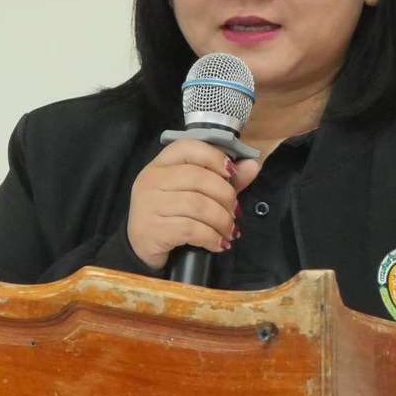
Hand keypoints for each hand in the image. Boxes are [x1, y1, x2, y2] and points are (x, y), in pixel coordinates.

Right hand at [126, 140, 261, 270]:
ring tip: (229, 230)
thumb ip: (224, 179)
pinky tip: (218, 244)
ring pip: (197, 205)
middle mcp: (151, 180)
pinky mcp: (152, 229)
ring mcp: (149, 204)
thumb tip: (253, 164)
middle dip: (225, 195)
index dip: (214, 156)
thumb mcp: (195, 193)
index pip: (187, 148)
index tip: (232, 173)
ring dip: (222, 220)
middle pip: (198, 177)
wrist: (142, 247)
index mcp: (161, 164)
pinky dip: (211, 238)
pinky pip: (190, 229)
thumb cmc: (171, 215)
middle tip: (235, 211)